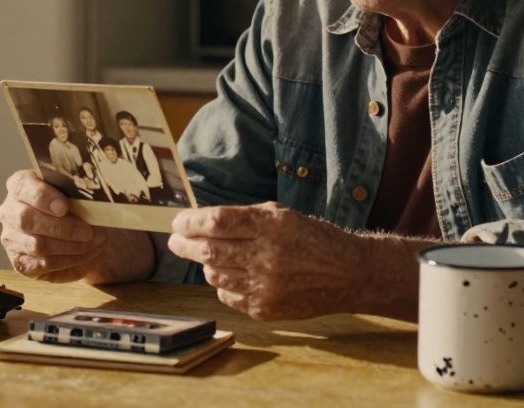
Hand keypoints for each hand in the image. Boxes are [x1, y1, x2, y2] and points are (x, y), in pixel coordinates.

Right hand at [0, 170, 155, 283]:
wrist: (74, 229)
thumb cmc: (73, 204)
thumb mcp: (74, 192)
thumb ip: (77, 191)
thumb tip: (97, 198)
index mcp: (19, 185)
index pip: (22, 187)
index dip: (43, 198)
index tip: (64, 207)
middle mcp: (9, 211)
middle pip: (27, 220)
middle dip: (63, 228)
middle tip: (89, 232)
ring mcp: (11, 238)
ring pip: (38, 245)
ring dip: (71, 246)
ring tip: (95, 242)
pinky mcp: (20, 262)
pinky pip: (43, 264)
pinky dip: (69, 260)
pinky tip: (87, 254)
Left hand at [167, 202, 366, 319]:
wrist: (347, 274)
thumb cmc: (313, 238)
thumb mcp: (282, 215)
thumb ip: (244, 217)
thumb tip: (202, 220)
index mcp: (271, 226)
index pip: (218, 222)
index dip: (191, 222)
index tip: (178, 222)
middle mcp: (267, 256)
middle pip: (209, 250)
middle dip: (185, 244)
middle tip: (175, 240)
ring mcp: (265, 286)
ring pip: (214, 274)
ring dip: (205, 264)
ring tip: (207, 256)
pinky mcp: (265, 309)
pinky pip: (228, 295)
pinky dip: (223, 284)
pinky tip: (231, 275)